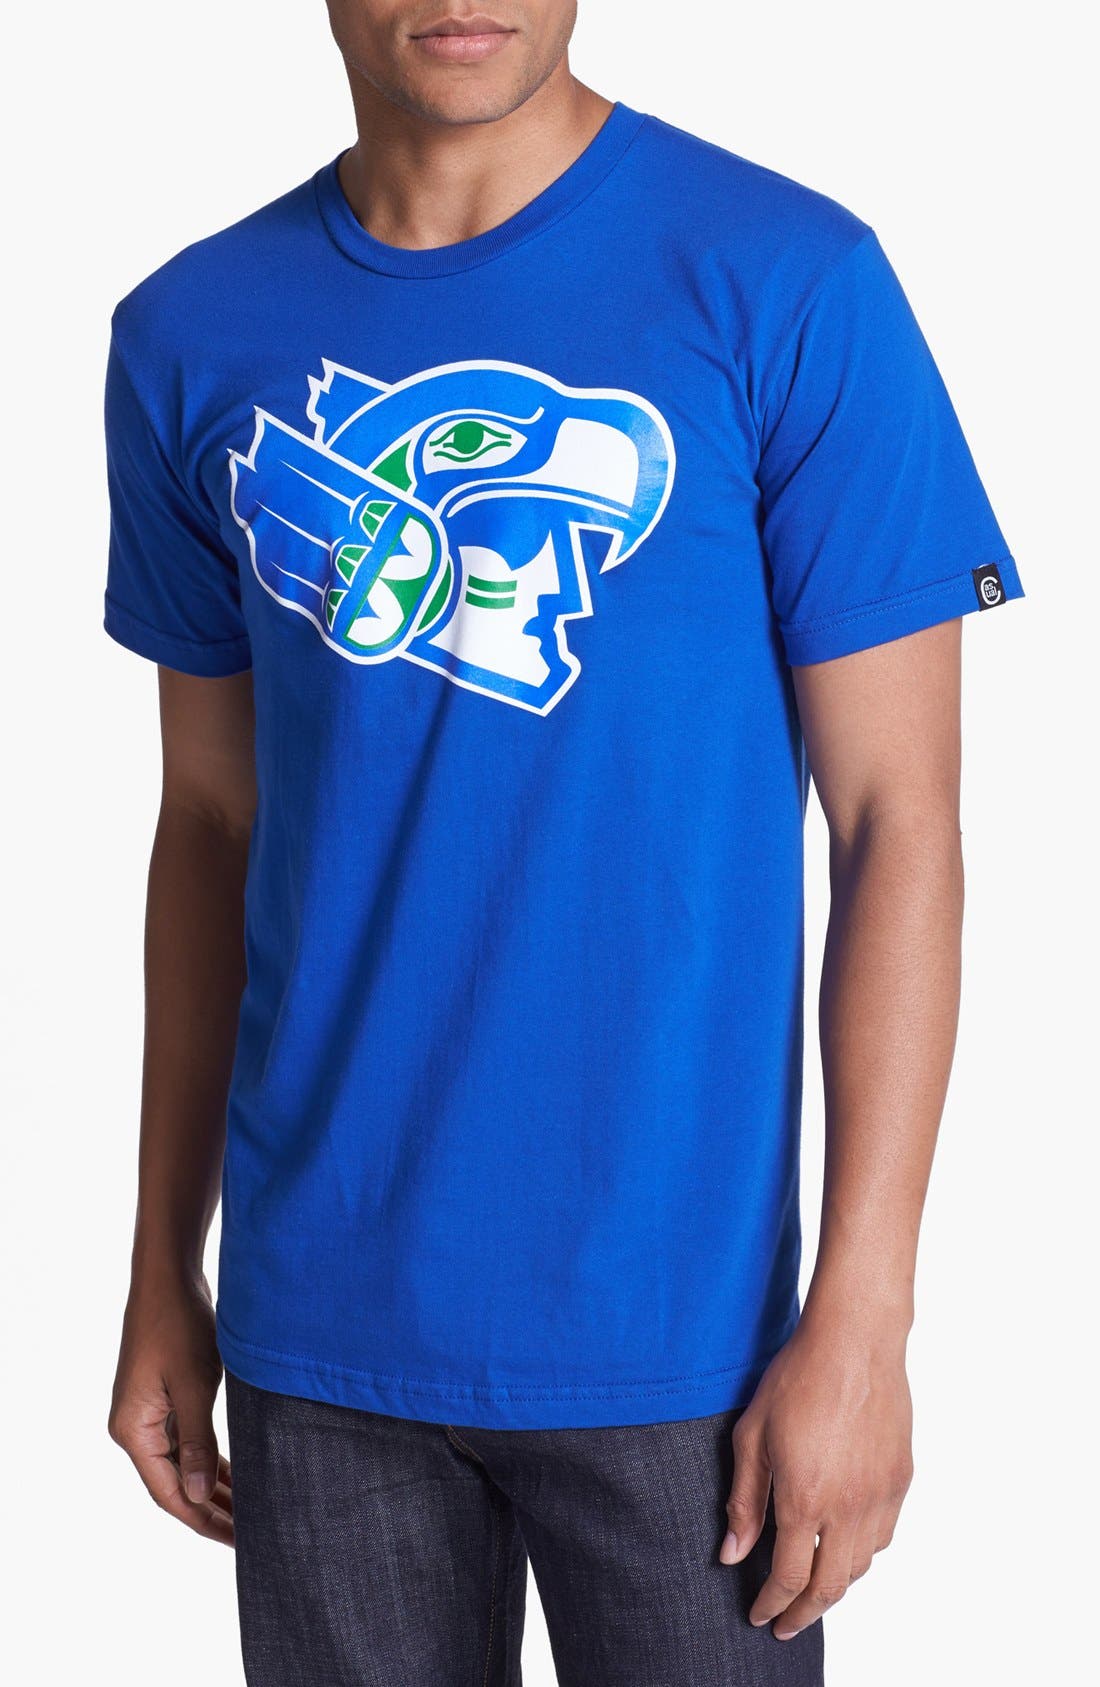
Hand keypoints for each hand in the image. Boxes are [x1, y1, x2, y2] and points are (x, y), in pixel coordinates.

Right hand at [108, 1274, 233, 1544]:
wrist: (169, 1277)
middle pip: (175, 1483)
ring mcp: (149, 1413)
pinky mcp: (165, 1398)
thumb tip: (201, 1497)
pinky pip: (188, 1442)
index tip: (238, 1540)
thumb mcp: (194, 1385)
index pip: (169, 1493)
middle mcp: (136, 1428)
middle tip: (253, 1532)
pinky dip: (211, 1459)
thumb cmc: (179, 1324)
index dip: (203, 1519)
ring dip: (214, 1485)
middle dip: (213, 1508)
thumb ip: (199, 1442)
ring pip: (184, 1464)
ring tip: (251, 1511)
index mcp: (133, 1431)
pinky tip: (237, 1474)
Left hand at [721, 1307, 912, 1638]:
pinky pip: (883, 1535)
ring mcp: (880, 1494)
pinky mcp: (900, 1478)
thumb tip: (732, 1555)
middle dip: (805, 1613)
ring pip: (861, 1565)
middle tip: (785, 1623)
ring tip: (811, 1588)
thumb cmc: (797, 1379)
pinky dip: (862, 1554)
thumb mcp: (752, 1436)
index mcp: (806, 1499)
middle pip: (830, 1586)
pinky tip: (845, 1546)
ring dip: (835, 1585)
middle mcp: (848, 1507)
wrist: (854, 1341)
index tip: (759, 1615)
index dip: (772, 1604)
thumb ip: (744, 1501)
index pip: (789, 1577)